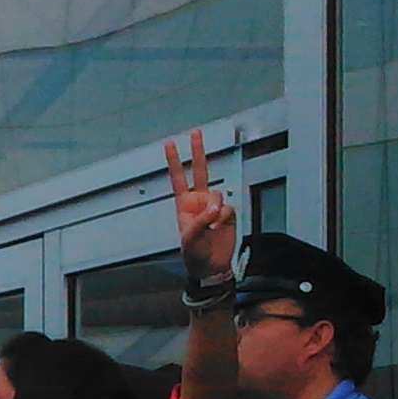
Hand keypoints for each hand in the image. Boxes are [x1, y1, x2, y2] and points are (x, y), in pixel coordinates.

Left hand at [167, 128, 235, 283]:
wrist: (211, 266)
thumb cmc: (194, 253)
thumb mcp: (190, 238)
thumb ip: (201, 220)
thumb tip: (215, 207)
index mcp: (184, 204)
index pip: (178, 178)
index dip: (174, 161)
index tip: (170, 144)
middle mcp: (199, 201)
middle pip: (200, 171)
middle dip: (197, 151)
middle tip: (195, 132)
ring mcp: (214, 206)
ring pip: (217, 193)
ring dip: (215, 208)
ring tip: (211, 226)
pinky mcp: (227, 213)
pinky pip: (228, 208)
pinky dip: (224, 218)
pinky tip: (220, 228)